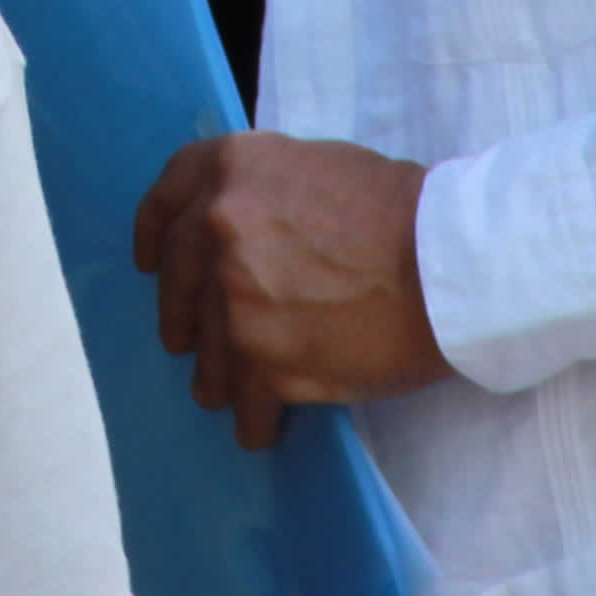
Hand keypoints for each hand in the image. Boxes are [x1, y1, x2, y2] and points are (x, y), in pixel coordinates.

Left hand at [134, 133, 449, 447]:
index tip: (149, 261)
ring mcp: (235, 297)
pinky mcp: (264, 359)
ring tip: (226, 393)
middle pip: (178, 282)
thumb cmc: (399, 209)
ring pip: (208, 350)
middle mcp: (218, 227)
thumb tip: (236, 225)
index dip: (153, 235)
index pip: (167, 200)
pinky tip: (259, 429)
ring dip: (216, 376)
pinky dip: (251, 420)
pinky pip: (245, 400)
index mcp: (231, 169)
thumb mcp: (315, 165)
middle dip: (180, 315)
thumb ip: (261, 191)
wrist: (445, 262)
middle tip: (184, 339)